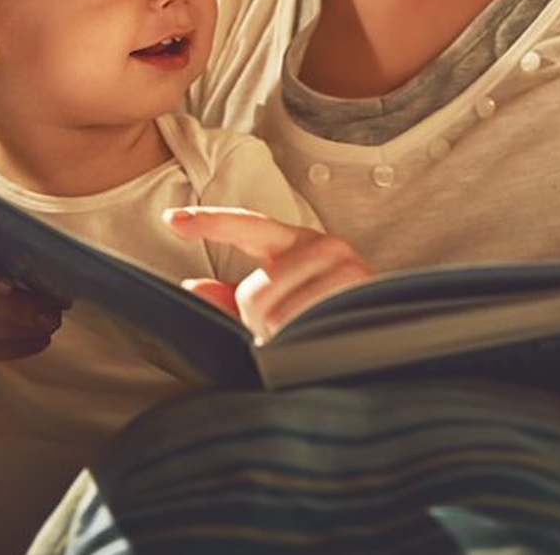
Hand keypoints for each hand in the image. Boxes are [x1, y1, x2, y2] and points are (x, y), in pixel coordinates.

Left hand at [165, 206, 372, 341]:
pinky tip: (314, 340)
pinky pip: (304, 322)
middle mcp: (324, 245)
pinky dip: (298, 340)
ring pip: (277, 311)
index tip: (171, 219)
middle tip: (280, 336)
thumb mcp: (275, 307)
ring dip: (281, 336)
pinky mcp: (360, 290)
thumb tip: (193, 288)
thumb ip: (233, 299)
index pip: (247, 224)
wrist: (388, 339)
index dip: (209, 222)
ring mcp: (346, 266)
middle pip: (256, 290)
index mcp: (297, 242)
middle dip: (258, 323)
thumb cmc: (326, 320)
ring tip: (303, 339)